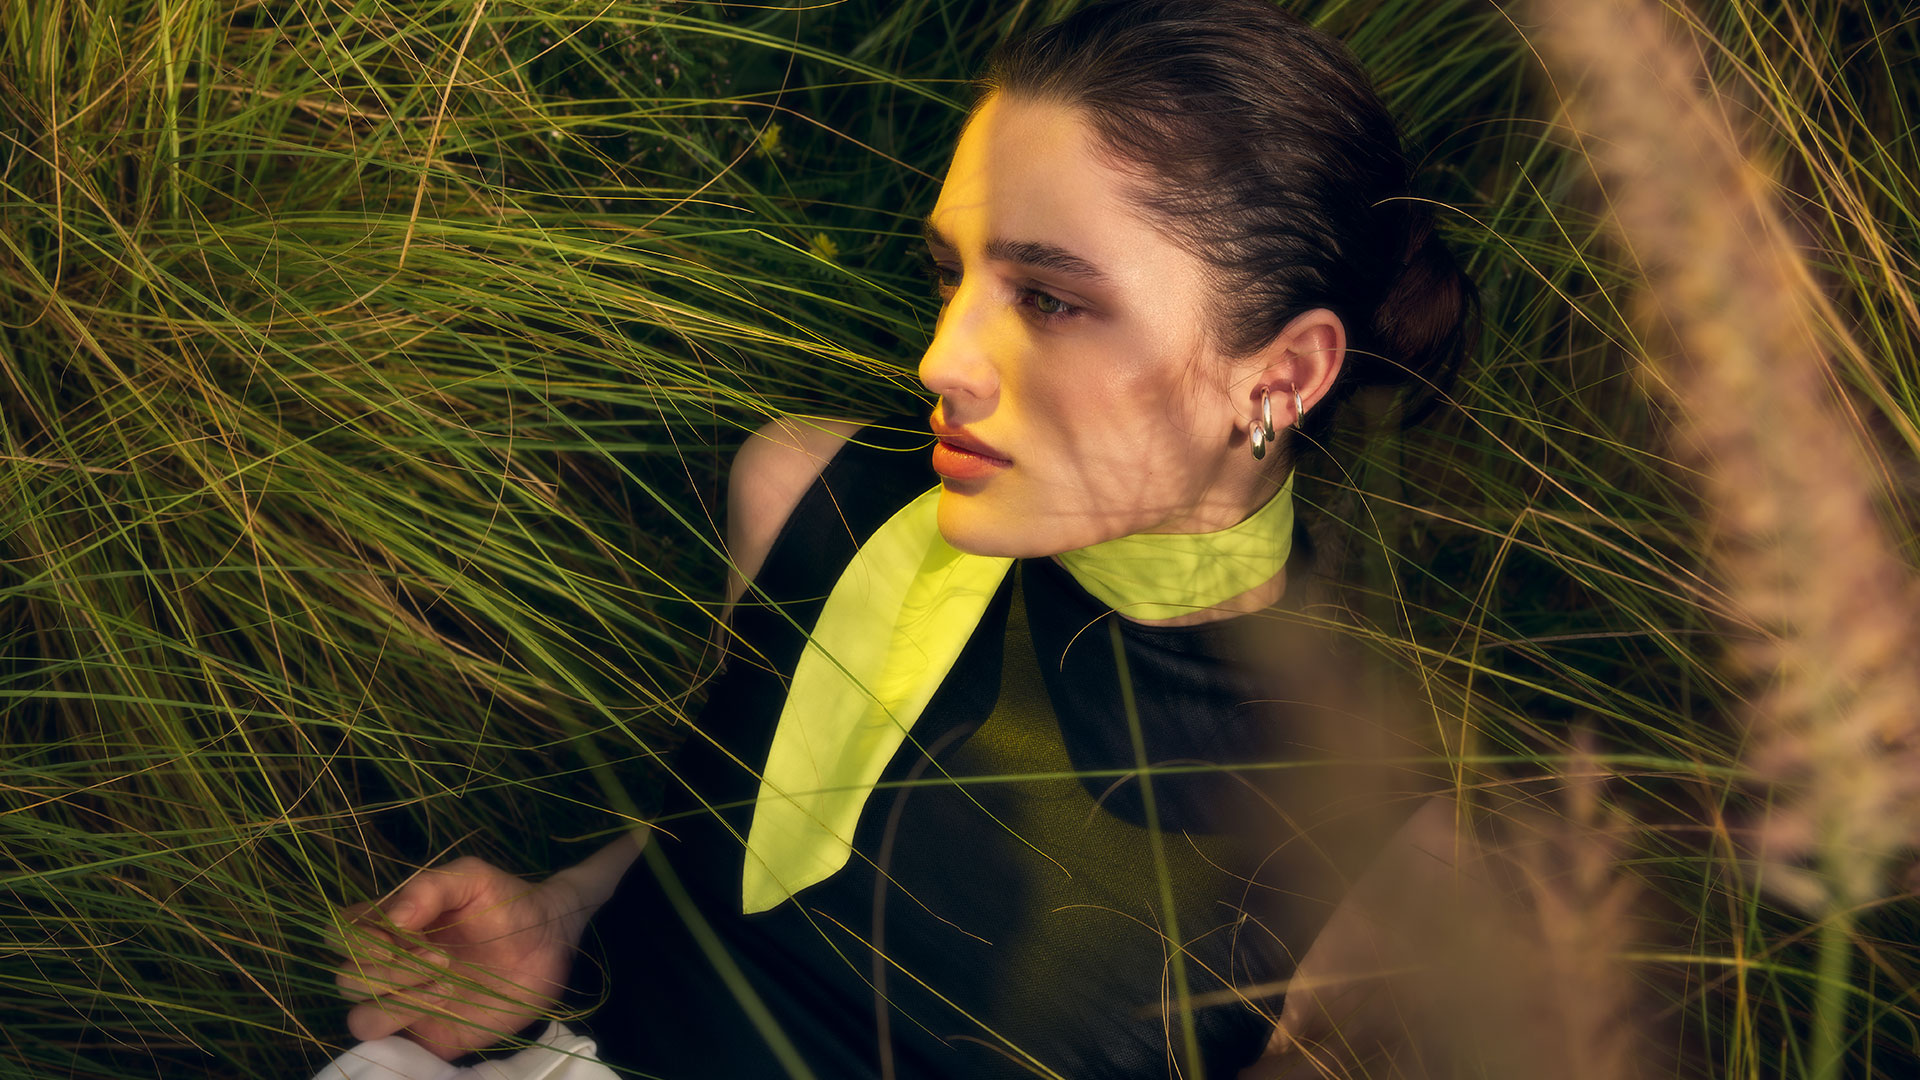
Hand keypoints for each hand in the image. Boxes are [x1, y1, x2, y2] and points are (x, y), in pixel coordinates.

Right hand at [331, 856, 586, 1059]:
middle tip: (440, 957)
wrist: (550, 941)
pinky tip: (445, 1004)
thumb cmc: (507, 904)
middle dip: (387, 970)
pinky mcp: (427, 1036)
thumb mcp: (472, 878)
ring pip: (361, 1017)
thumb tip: (390, 919)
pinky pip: (389, 1048)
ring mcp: (405, 1004)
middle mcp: (388, 967)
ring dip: (398, 1002)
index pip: (339, 934)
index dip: (357, 938)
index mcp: (389, 926)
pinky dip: (405, 1031)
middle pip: (346, 978)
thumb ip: (429, 888)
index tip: (401, 933)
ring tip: (448, 983)